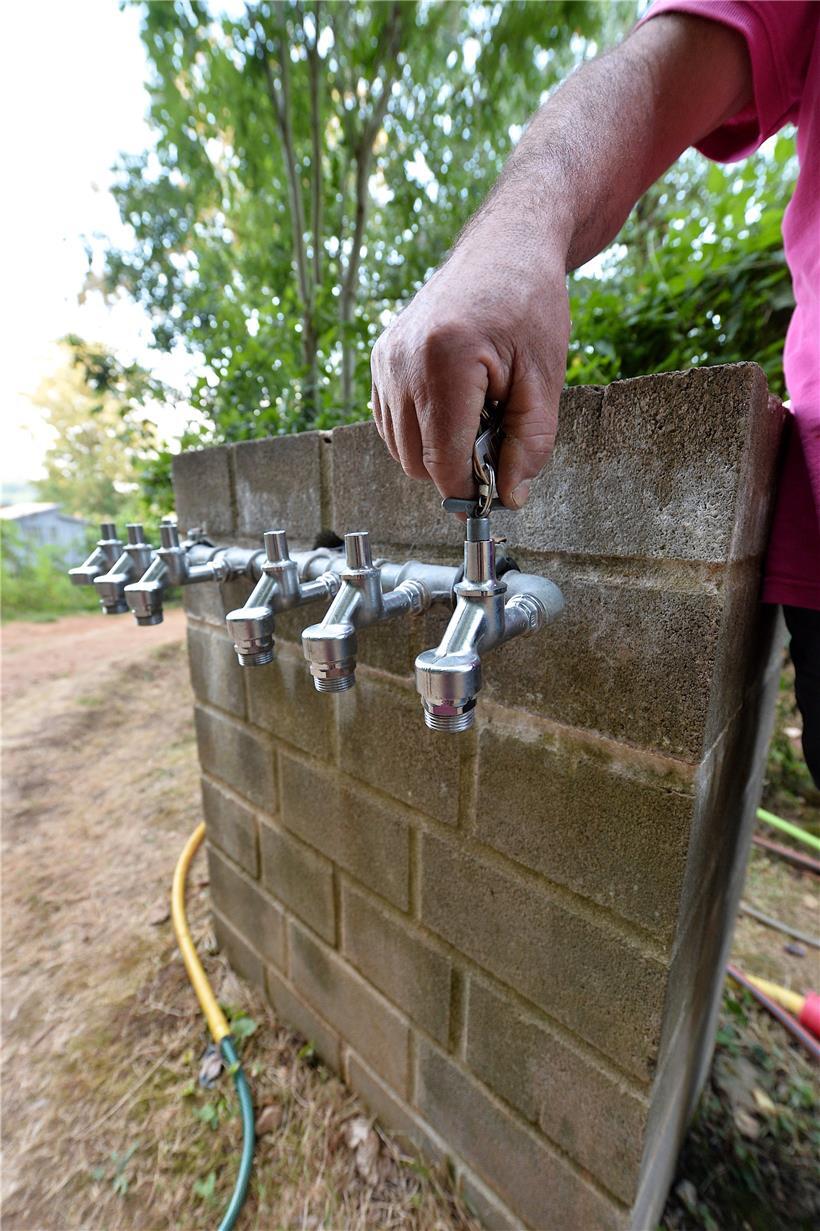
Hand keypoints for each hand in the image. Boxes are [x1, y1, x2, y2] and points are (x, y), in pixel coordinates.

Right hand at [370, 234, 569, 507]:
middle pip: (415, 461)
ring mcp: (386, 357)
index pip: (441, 461)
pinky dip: (419, 429)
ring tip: (476, 414)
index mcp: (446, 361)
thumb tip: (510, 497)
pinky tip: (454, 404)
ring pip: (399, 447)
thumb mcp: (545, 379)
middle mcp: (404, 360)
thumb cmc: (530, 304)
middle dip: (454, 469)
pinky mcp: (380, 356)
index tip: (494, 495)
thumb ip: (529, 444)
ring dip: (436, 449)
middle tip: (494, 442)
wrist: (505, 246)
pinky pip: (390, 421)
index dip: (468, 490)